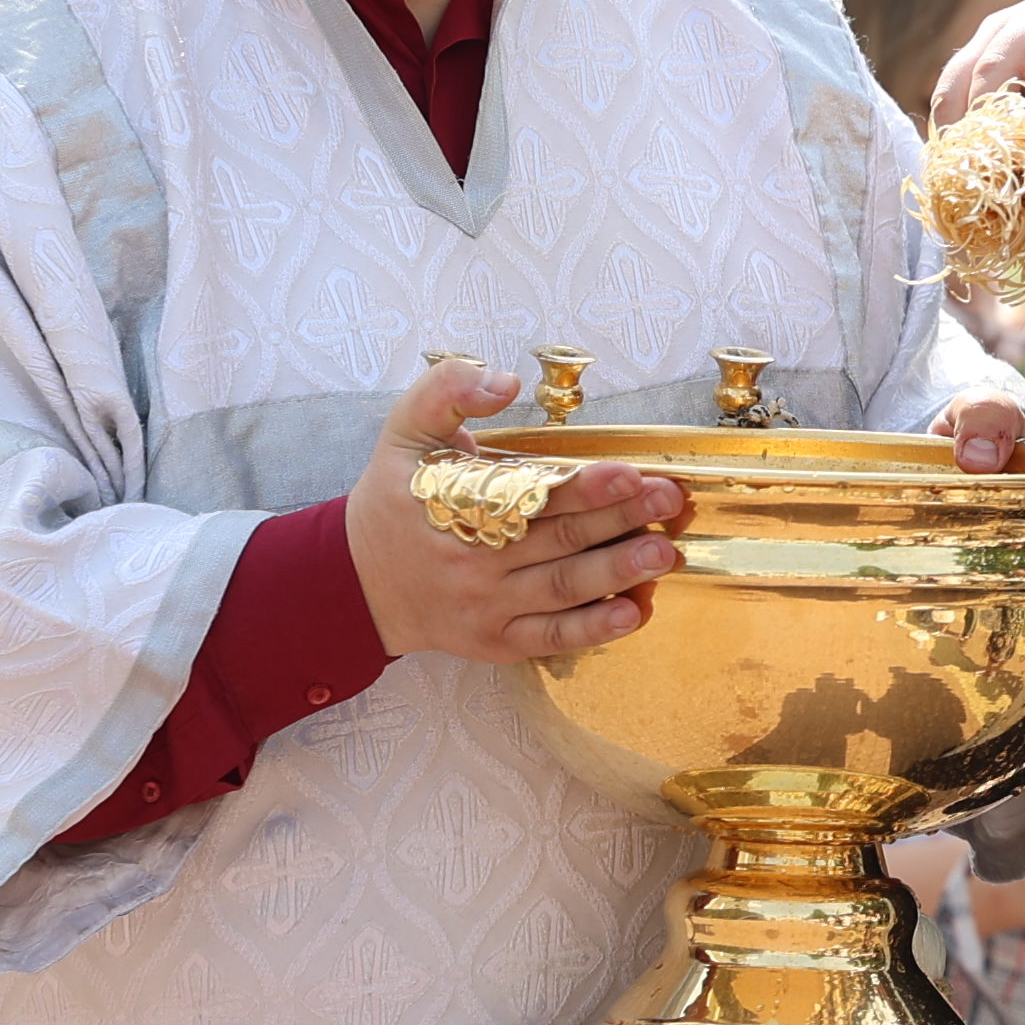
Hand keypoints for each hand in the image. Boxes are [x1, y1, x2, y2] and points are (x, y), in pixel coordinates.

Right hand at [344, 359, 685, 662]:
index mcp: (459, 506)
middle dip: (620, 520)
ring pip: (563, 590)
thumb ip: (448, 390)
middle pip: (561, 540)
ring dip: (618, 572)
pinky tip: (633, 613)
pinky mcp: (496, 642)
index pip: (532, 495)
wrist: (355, 584)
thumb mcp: (405, 431)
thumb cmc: (393, 501)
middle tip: (668, 502)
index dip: (584, 486)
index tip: (630, 473)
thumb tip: (504, 383)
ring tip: (664, 554)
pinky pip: (550, 638)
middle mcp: (477, 561)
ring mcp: (488, 608)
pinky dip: (593, 629)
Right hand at [931, 0, 1024, 174]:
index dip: (982, 121)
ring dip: (962, 143)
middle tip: (971, 189)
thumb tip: (1021, 164)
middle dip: (963, 136)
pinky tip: (984, 178)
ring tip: (977, 190)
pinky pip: (962, 108)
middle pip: (960, 80)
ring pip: (952, 96)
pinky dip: (969, 142)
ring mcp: (994, 47)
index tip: (987, 170)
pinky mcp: (989, 74)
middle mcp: (1010, 25)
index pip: (993, 68)